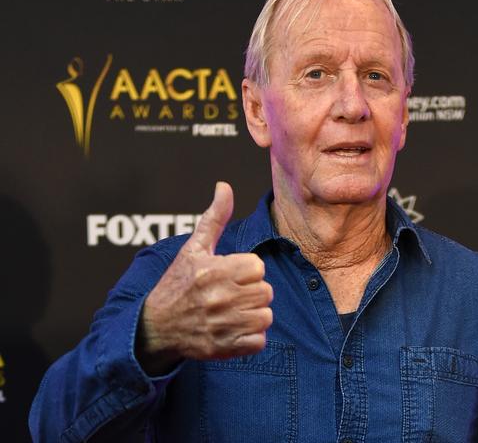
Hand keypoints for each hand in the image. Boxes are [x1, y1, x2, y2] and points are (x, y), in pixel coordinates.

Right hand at [136, 182, 272, 374]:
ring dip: (254, 315)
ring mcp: (222, 325)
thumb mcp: (193, 248)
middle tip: (233, 294)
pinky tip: (234, 330)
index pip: (258, 267)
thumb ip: (214, 217)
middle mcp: (219, 298)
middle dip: (253, 292)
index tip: (232, 274)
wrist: (154, 328)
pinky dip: (251, 338)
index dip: (248, 270)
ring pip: (265, 316)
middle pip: (266, 292)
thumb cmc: (177, 284)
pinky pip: (259, 341)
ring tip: (234, 312)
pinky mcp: (224, 348)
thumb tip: (224, 186)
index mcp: (215, 270)